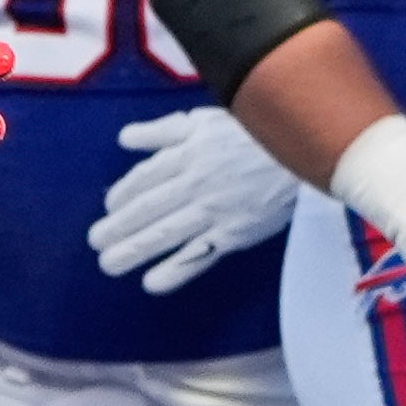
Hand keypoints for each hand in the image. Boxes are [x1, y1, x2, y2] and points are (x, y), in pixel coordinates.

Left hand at [90, 106, 303, 292]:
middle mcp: (197, 183)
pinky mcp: (236, 235)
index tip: (110, 208)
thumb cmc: (256, 134)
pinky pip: (200, 255)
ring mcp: (216, 211)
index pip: (146, 178)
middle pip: (149, 209)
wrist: (309, 150)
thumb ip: (164, 131)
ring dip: (135, 250)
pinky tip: (152, 284)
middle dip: (119, 227)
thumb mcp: (207, 121)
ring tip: (109, 264)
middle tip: (96, 242)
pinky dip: (176, 271)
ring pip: (166, 234)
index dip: (124, 194)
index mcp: (189, 153)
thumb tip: (125, 140)